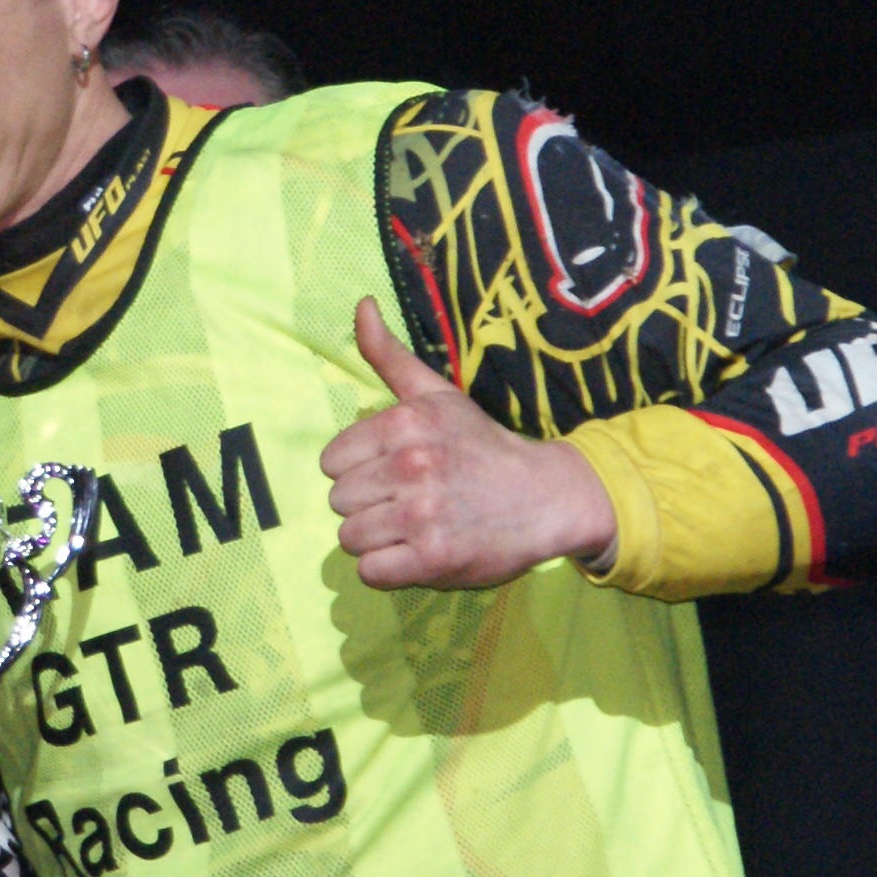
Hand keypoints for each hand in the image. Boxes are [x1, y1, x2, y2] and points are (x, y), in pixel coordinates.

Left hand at [320, 297, 616, 589]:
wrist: (544, 497)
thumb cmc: (481, 446)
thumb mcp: (437, 393)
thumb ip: (389, 355)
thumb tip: (360, 304)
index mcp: (403, 425)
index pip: (331, 462)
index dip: (358, 470)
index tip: (392, 471)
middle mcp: (410, 467)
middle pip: (338, 501)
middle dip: (367, 505)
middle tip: (408, 501)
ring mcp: (421, 516)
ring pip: (349, 538)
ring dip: (376, 539)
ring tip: (412, 527)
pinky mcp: (432, 559)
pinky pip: (370, 572)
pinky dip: (388, 569)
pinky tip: (416, 552)